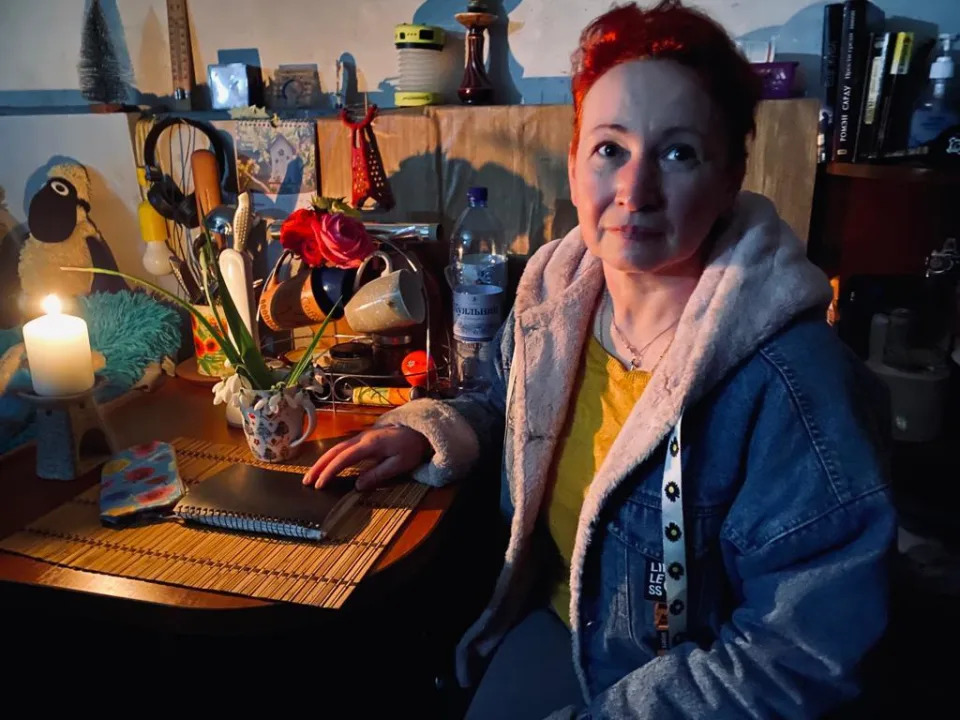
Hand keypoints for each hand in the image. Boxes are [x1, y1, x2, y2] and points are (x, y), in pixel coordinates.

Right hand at [302, 426, 430, 490]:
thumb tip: (357, 485)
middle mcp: (362, 438)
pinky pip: (343, 447)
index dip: (330, 471)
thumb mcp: (400, 463)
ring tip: (311, 476)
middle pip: (335, 451)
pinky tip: (326, 465)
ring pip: (337, 448)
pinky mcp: (364, 438)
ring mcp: (362, 436)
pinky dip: (331, 457)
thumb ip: (379, 473)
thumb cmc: (412, 447)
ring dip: (322, 461)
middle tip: (306, 481)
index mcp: (370, 444)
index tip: (319, 484)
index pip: (344, 458)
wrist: (420, 428)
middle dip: (318, 466)